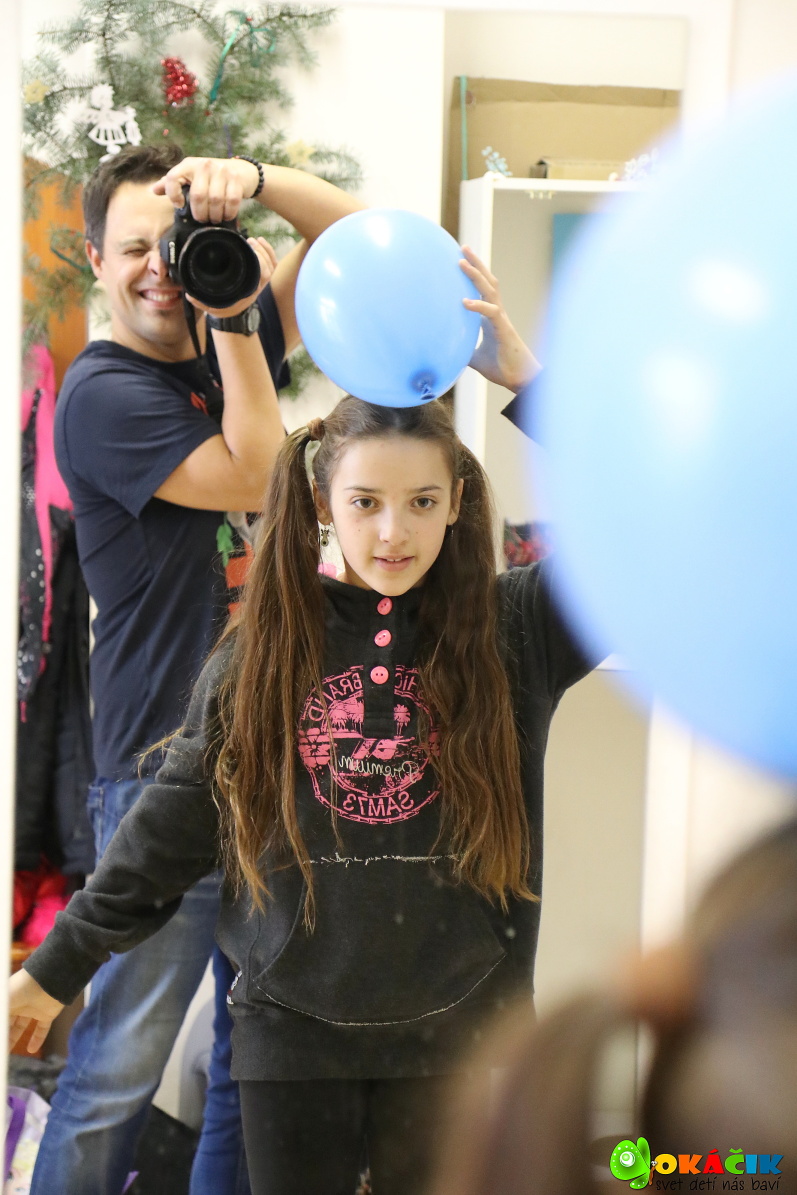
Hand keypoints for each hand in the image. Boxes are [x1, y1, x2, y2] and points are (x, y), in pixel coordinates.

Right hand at [9, 969, 64, 1053]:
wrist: (49, 977)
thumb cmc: (21, 987)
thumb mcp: (3, 1005)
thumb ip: (2, 1018)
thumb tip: (1, 1027)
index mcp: (7, 999)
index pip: (2, 1019)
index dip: (0, 1030)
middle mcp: (19, 1003)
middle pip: (7, 1024)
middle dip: (3, 1036)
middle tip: (1, 1051)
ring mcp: (33, 1008)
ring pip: (20, 1027)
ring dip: (13, 1039)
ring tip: (5, 1054)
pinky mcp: (47, 1013)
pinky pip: (42, 1029)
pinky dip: (37, 1039)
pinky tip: (31, 1050)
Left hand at [152, 156, 260, 223]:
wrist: (239, 170)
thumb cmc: (209, 177)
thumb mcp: (189, 177)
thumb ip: (172, 183)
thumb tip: (154, 190)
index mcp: (188, 164)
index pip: (173, 178)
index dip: (173, 194)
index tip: (179, 205)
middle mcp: (204, 165)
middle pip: (197, 195)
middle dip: (199, 213)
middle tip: (202, 220)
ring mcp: (221, 171)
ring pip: (215, 200)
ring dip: (214, 215)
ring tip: (214, 219)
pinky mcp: (235, 179)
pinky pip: (231, 200)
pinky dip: (228, 212)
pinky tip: (225, 215)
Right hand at [186, 235, 277, 319]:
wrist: (233, 315)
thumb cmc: (223, 308)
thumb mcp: (212, 306)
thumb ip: (201, 301)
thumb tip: (189, 294)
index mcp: (248, 291)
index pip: (262, 275)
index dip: (260, 260)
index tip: (249, 247)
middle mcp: (257, 286)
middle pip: (268, 268)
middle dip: (262, 252)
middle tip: (249, 240)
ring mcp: (260, 281)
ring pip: (271, 265)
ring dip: (265, 250)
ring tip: (254, 239)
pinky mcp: (260, 277)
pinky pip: (271, 264)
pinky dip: (269, 252)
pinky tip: (260, 240)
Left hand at [460, 246, 539, 392]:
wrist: (519, 380)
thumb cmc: (502, 368)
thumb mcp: (475, 358)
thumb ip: (463, 350)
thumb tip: (445, 351)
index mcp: (490, 317)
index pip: (482, 290)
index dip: (474, 274)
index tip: (461, 260)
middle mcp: (496, 313)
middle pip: (487, 281)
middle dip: (475, 263)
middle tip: (462, 247)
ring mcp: (501, 319)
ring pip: (489, 290)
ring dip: (475, 274)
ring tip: (461, 262)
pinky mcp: (503, 329)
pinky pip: (490, 313)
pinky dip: (477, 306)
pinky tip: (463, 302)